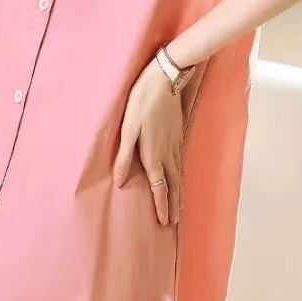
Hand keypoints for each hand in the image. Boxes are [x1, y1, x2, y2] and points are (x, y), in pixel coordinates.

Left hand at [113, 56, 185, 224]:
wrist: (166, 79)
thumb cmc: (142, 102)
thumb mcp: (128, 128)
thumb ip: (124, 156)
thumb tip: (119, 181)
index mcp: (154, 153)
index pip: (159, 187)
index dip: (161, 205)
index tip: (165, 222)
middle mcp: (168, 153)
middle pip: (173, 185)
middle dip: (174, 205)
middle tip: (175, 222)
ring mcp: (176, 144)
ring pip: (180, 175)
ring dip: (180, 193)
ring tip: (180, 206)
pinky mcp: (179, 135)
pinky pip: (182, 163)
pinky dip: (182, 177)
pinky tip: (181, 177)